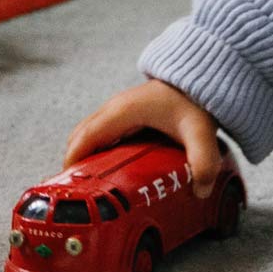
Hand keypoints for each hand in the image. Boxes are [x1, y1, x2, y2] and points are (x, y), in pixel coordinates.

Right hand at [65, 77, 223, 200]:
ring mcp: (118, 110)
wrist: (201, 76)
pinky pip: (101, 134)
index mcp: (122, 112)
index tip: (69, 188)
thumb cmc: (195, 99)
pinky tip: (114, 171)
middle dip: (76, 166)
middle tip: (84, 195)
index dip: (72, 164)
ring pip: (88, 136)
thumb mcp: (200, 132)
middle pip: (80, 139)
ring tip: (98, 188)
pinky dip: (97, 151)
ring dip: (86, 159)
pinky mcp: (125, 114)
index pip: (84, 139)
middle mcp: (114, 108)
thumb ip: (203, 162)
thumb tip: (200, 190)